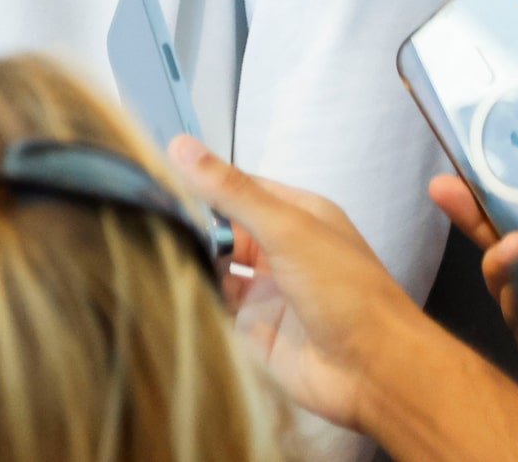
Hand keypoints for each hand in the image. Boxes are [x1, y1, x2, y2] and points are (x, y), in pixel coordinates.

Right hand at [168, 136, 428, 435]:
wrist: (374, 372)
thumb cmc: (345, 291)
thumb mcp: (287, 228)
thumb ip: (232, 191)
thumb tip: (181, 146)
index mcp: (297, 217)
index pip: (239, 189)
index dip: (202, 183)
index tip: (153, 174)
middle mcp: (280, 252)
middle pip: (222, 230)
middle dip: (190, 225)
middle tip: (143, 217)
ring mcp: (266, 293)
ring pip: (214, 269)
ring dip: (188, 262)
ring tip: (147, 250)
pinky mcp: (253, 331)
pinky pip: (214, 310)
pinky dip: (193, 299)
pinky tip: (162, 288)